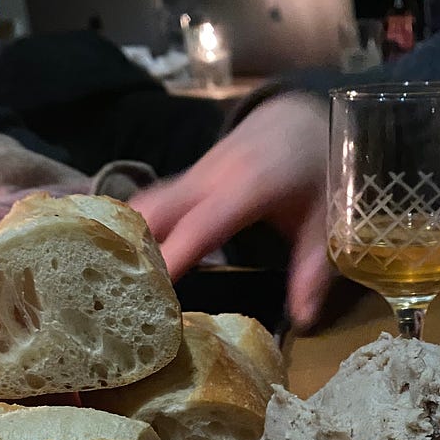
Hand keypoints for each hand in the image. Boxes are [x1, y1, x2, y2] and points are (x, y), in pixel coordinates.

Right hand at [129, 93, 331, 328]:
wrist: (299, 119)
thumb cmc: (316, 172)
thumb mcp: (324, 224)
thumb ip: (312, 272)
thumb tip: (304, 320)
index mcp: (249, 187)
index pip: (202, 225)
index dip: (174, 255)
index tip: (152, 291)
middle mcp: (212, 177)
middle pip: (157, 211)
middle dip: (133, 251)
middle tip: (121, 297)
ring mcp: (194, 174)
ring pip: (146, 204)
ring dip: (125, 239)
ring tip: (115, 285)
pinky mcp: (186, 179)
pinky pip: (151, 201)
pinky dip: (134, 228)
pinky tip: (122, 258)